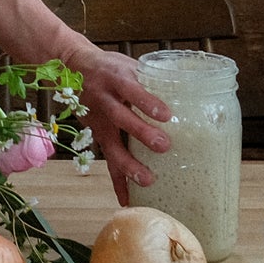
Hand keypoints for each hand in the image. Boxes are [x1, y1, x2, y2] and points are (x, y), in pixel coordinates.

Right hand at [77, 49, 171, 204]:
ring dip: (128, 164)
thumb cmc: (110, 67)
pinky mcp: (96, 134)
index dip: (147, 101)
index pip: (131, 89)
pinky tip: (127, 198)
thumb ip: (151, 79)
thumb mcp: (128, 64)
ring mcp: (97, 118)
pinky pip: (107, 159)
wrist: (72, 65)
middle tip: (163, 146)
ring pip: (110, 144)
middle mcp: (103, 99)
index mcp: (116, 78)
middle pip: (120, 117)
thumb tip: (192, 92)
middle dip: (140, 133)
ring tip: (147, 180)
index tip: (165, 114)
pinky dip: (116, 180)